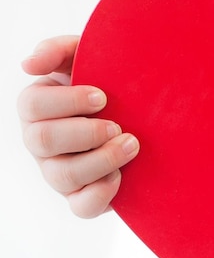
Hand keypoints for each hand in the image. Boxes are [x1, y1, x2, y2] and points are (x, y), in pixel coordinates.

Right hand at [18, 35, 139, 217]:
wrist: (142, 119)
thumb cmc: (109, 86)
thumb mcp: (86, 59)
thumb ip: (58, 50)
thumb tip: (28, 64)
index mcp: (37, 108)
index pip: (32, 104)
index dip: (67, 101)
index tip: (103, 97)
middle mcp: (40, 144)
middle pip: (43, 140)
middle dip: (86, 132)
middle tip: (119, 125)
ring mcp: (57, 173)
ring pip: (64, 175)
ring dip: (102, 159)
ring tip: (132, 144)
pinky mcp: (81, 198)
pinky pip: (81, 207)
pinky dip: (102, 193)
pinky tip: (122, 176)